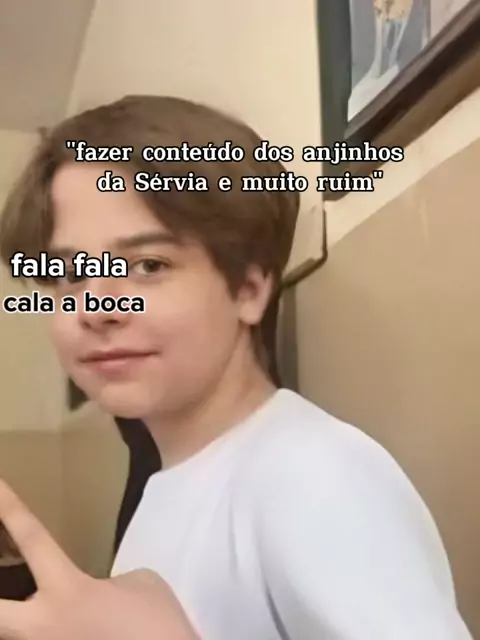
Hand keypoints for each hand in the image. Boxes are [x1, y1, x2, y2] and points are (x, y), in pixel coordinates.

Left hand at [0, 479, 198, 639]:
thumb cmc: (159, 624)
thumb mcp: (140, 583)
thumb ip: (108, 580)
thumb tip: (96, 593)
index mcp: (68, 592)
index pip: (32, 539)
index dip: (9, 508)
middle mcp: (44, 627)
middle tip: (1, 561)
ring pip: (12, 634)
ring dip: (16, 618)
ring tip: (31, 598)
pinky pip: (40, 639)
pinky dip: (47, 628)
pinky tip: (71, 621)